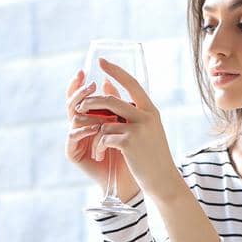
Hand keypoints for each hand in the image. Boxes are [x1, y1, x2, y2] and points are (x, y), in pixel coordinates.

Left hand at [78, 58, 179, 201]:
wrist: (162, 180)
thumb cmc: (151, 155)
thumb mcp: (146, 130)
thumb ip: (132, 112)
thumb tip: (111, 89)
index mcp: (151, 110)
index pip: (132, 83)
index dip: (116, 72)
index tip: (102, 62)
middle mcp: (146, 116)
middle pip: (111, 100)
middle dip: (91, 103)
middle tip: (79, 107)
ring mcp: (138, 129)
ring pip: (104, 121)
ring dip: (93, 131)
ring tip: (90, 140)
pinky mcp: (129, 142)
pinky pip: (104, 137)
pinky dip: (98, 145)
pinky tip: (99, 154)